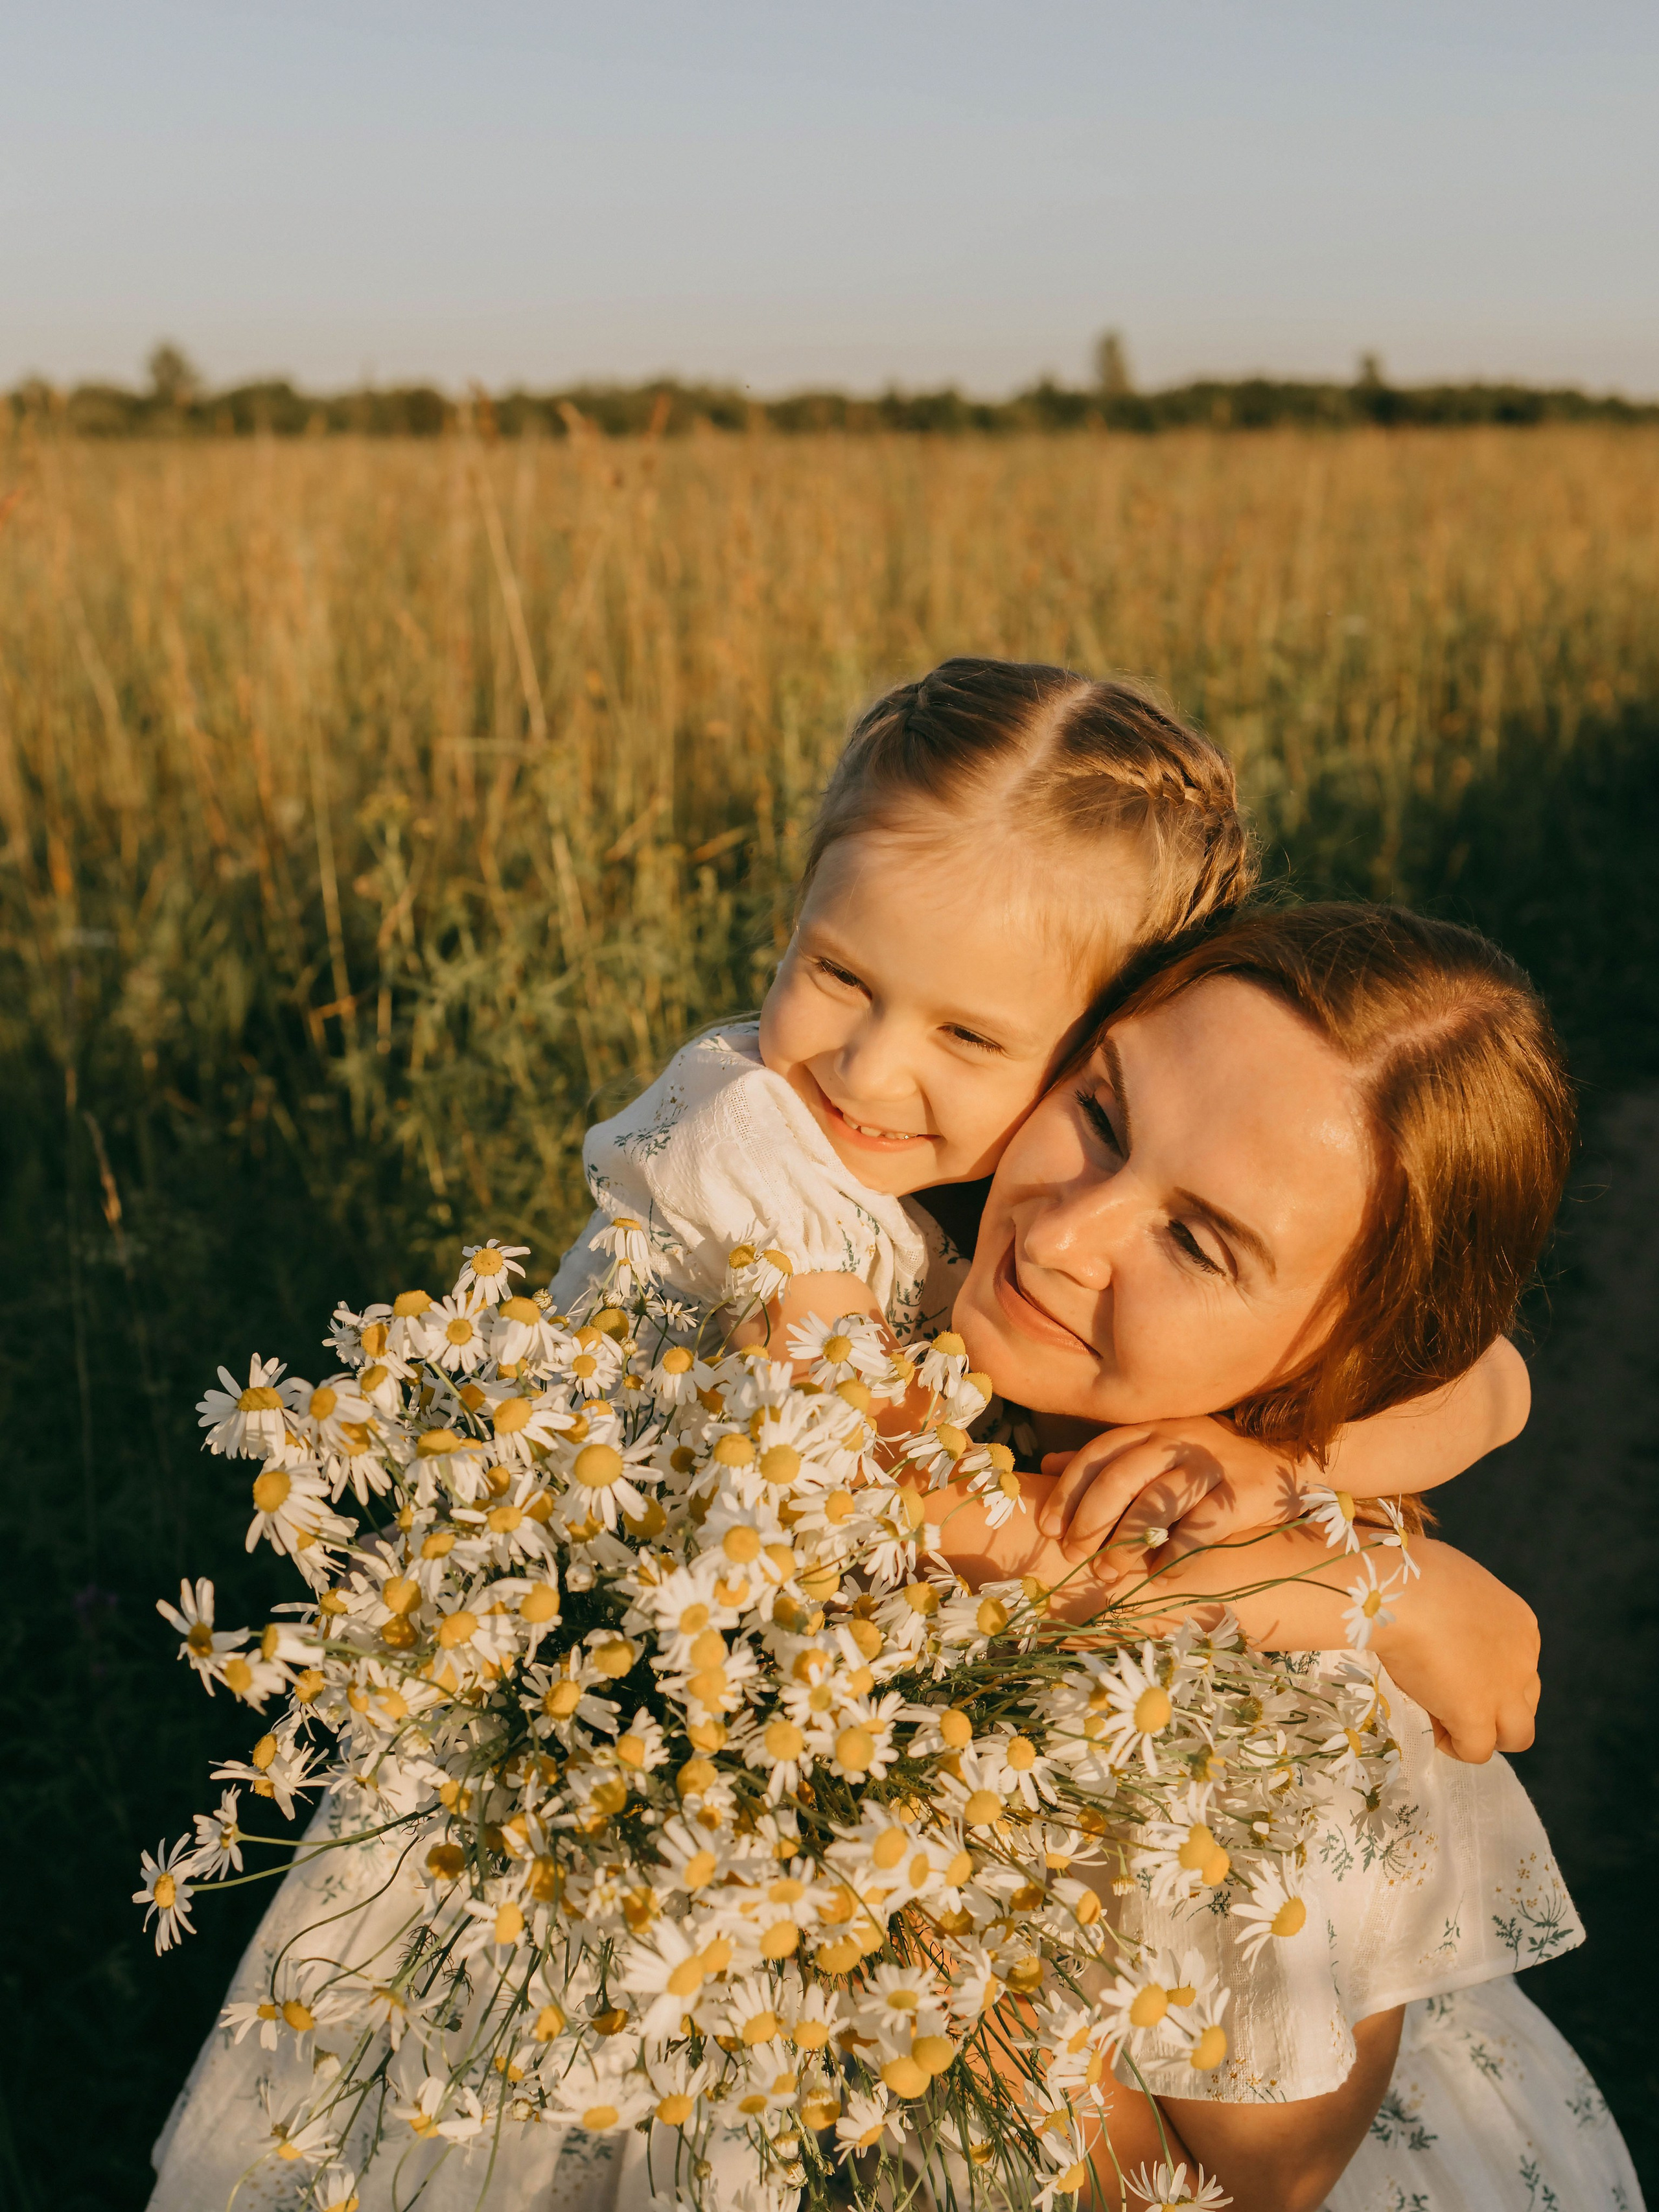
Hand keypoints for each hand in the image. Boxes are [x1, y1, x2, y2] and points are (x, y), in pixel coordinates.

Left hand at [1035, 1417, 1302, 1578]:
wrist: (1284, 1463)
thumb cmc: (1207, 1464)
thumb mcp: (1155, 1450)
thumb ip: (1107, 1458)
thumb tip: (1047, 1465)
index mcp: (1150, 1429)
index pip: (1098, 1454)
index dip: (1068, 1491)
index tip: (1049, 1529)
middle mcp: (1177, 1440)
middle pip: (1122, 1475)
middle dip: (1092, 1518)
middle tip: (1075, 1555)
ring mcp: (1211, 1465)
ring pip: (1159, 1500)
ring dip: (1127, 1541)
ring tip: (1108, 1574)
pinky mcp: (1243, 1493)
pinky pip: (1204, 1526)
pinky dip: (1177, 1554)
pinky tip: (1160, 1577)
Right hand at [1371, 1541, 1539, 1761]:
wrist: (1403, 1594)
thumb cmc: (1415, 1574)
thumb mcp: (1453, 1582)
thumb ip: (1462, 1608)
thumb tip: (1439, 1615)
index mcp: (1520, 1624)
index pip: (1518, 1663)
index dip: (1486, 1672)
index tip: (1449, 1665)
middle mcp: (1523, 1660)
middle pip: (1526, 1701)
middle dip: (1495, 1706)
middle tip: (1452, 1696)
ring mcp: (1504, 1691)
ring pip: (1517, 1735)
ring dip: (1485, 1734)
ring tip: (1446, 1722)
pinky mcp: (1477, 1715)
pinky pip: (1477, 1750)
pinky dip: (1455, 1745)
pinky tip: (1431, 1728)